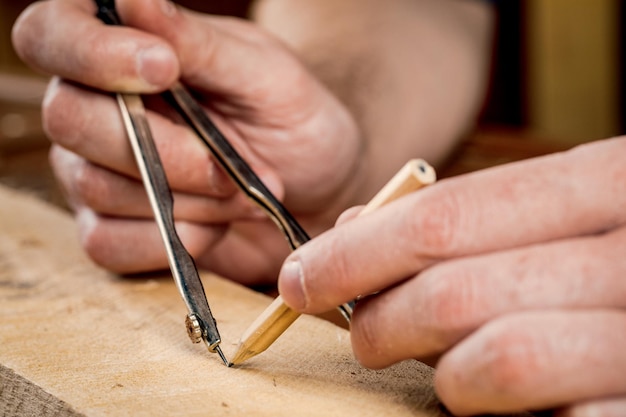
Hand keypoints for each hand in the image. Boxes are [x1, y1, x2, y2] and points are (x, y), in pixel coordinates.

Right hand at [12, 0, 360, 283]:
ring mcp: (98, 172)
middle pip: (68, 118)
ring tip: (240, 195)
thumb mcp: (266, 78)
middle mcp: (99, 109)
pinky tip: (213, 227)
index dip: (92, 52)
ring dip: (184, 199)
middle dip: (163, 150)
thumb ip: (200, 45)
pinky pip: (108, 242)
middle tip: (230, 165)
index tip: (163, 68)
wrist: (316, 198)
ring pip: (95, 186)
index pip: (53, 33)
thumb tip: (133, 1)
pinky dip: (171, 240)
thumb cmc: (296, 127)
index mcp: (127, 53)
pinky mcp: (113, 230)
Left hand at [278, 137, 625, 414]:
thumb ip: (463, 220)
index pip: (445, 215)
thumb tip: (351, 229)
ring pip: (494, 359)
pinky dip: (500, 414)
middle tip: (361, 333)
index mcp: (613, 184)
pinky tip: (503, 402)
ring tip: (444, 373)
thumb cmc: (621, 263)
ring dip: (442, 373)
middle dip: (377, 317)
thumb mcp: (558, 215)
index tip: (301, 277)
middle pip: (452, 287)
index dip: (356, 251)